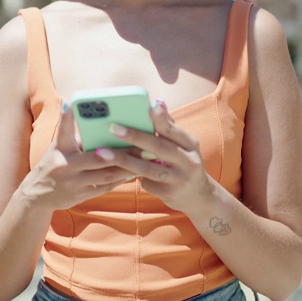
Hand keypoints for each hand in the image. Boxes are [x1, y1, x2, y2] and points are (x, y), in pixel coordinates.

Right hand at [20, 101, 137, 211]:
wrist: (38, 195)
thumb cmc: (54, 164)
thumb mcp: (59, 149)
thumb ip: (77, 138)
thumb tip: (104, 127)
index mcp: (60, 149)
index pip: (63, 130)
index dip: (65, 117)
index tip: (71, 103)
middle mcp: (65, 165)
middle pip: (97, 157)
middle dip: (121, 152)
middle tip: (141, 144)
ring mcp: (73, 182)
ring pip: (106, 174)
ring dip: (127, 167)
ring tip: (144, 159)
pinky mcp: (80, 195)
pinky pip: (105, 187)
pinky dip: (120, 180)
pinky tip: (134, 173)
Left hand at [104, 100, 215, 214]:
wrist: (198, 196)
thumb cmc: (184, 163)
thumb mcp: (184, 146)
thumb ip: (169, 128)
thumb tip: (158, 103)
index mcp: (191, 145)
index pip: (173, 130)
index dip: (161, 119)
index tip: (149, 107)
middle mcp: (189, 162)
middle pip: (159, 147)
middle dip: (135, 137)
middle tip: (113, 128)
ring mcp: (179, 180)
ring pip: (148, 168)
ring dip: (124, 160)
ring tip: (103, 152)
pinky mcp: (168, 194)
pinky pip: (145, 182)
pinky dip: (132, 176)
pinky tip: (118, 172)